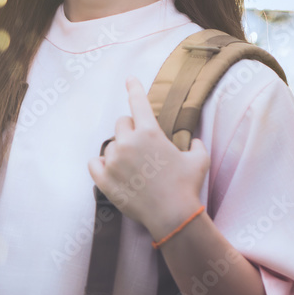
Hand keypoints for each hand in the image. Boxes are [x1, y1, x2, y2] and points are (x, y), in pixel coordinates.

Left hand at [88, 77, 208, 240]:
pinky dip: (102, 165)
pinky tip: (112, 170)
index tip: (129, 79)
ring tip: (134, 166)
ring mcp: (114, 162)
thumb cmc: (187, 185)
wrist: (173, 215)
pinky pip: (94, 163)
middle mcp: (128, 143)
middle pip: (121, 124)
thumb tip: (193, 140)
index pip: (138, 102)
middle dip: (130, 130)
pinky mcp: (104, 180)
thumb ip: (195, 144)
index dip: (134, 88)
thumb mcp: (199, 159)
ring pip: (110, 145)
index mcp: (150, 133)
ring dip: (119, 150)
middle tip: (141, 146)